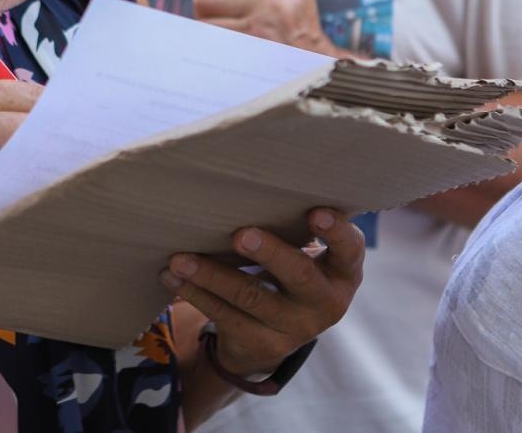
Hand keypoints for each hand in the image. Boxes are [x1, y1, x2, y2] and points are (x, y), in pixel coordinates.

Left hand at [161, 208, 363, 376]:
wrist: (276, 335)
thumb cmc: (291, 270)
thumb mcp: (308, 253)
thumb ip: (295, 225)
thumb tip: (252, 177)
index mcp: (342, 270)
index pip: (348, 249)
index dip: (336, 231)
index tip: (315, 212)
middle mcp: (325, 302)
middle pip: (298, 275)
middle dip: (269, 253)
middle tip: (240, 234)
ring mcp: (294, 328)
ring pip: (250, 297)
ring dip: (211, 275)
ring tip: (180, 257)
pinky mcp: (262, 344)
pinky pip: (224, 316)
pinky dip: (196, 293)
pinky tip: (173, 276)